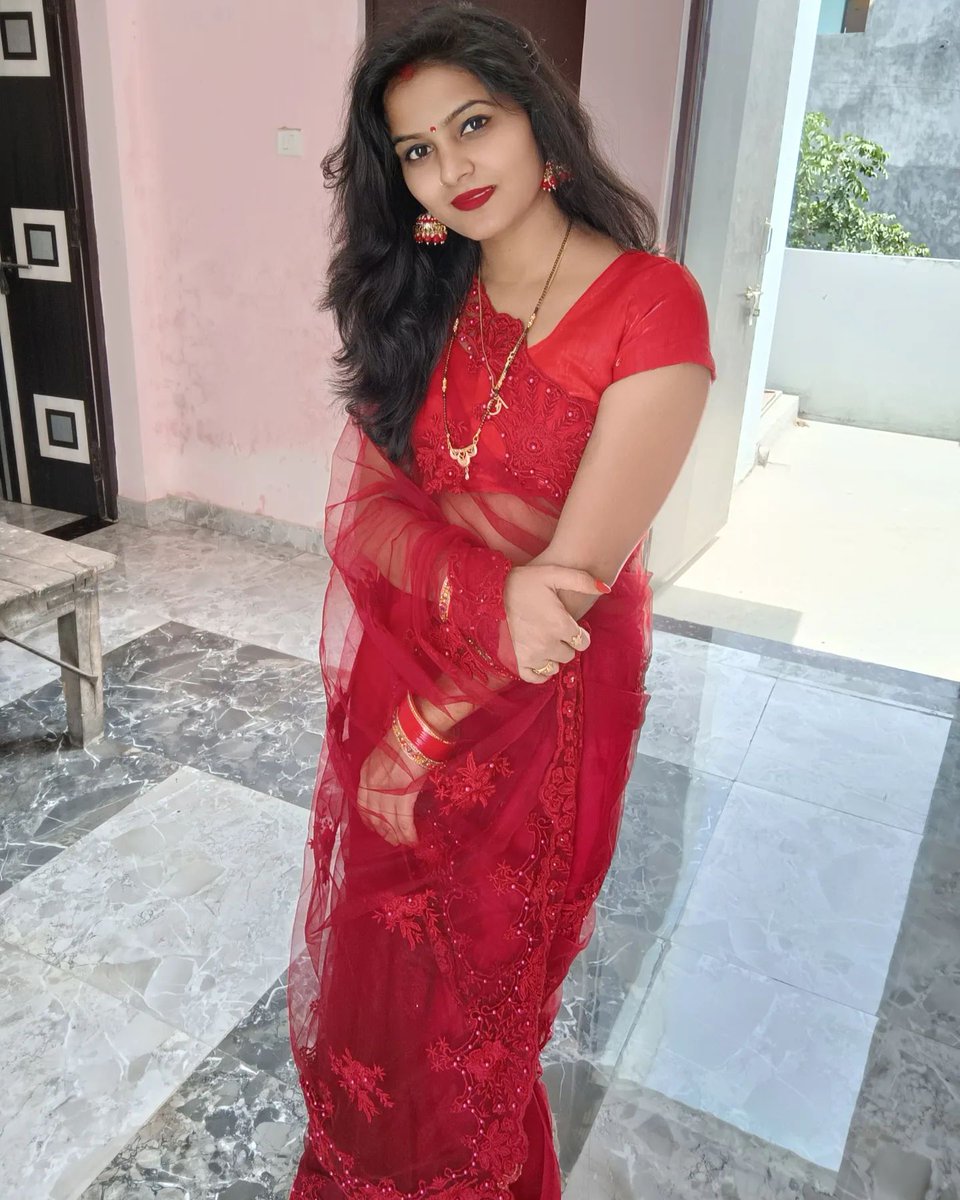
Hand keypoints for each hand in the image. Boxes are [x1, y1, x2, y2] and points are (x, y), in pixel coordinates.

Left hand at [357, 727, 427, 847]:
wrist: (418, 728)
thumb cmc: (409, 736)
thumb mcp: (389, 753)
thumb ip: (387, 769)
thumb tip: (396, 780)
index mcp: (367, 771)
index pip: (363, 802)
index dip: (370, 818)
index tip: (377, 827)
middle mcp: (372, 782)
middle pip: (373, 814)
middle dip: (383, 830)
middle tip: (392, 839)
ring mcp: (386, 789)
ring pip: (388, 821)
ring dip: (396, 834)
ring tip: (404, 842)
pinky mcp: (403, 794)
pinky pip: (403, 820)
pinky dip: (408, 832)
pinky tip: (413, 839)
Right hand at [503, 564, 602, 683]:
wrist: (493, 589)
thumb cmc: (526, 581)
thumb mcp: (554, 573)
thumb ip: (582, 580)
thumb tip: (606, 588)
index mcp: (559, 624)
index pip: (583, 642)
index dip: (579, 634)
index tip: (569, 625)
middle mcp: (547, 643)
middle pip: (569, 654)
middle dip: (566, 644)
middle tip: (555, 630)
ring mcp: (532, 654)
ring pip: (554, 666)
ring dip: (553, 656)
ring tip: (545, 640)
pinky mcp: (518, 660)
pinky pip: (535, 677)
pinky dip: (540, 671)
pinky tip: (540, 658)